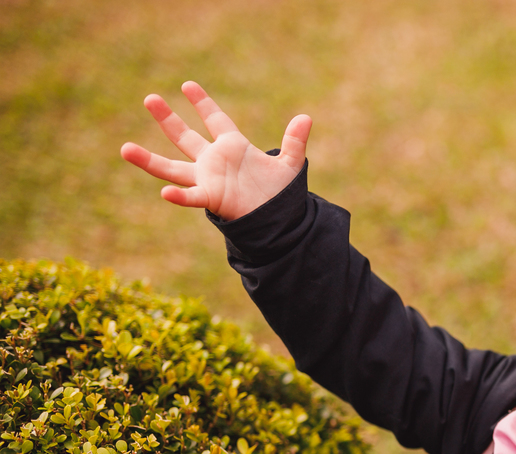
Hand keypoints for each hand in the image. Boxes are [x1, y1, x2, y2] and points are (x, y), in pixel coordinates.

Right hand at [120, 81, 311, 220]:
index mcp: (232, 147)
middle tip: (149, 98)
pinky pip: (191, 197)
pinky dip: (179, 197)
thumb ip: (294, 141)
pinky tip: (164, 194)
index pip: (215, 120)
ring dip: (149, 160)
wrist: (279, 220)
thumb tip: (306, 118)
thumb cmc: (280, 193)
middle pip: (185, 137)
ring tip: (124, 148)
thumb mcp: (291, 164)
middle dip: (168, 119)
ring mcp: (208, 180)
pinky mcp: (211, 199)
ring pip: (172, 168)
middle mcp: (214, 161)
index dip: (202, 103)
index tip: (187, 85)